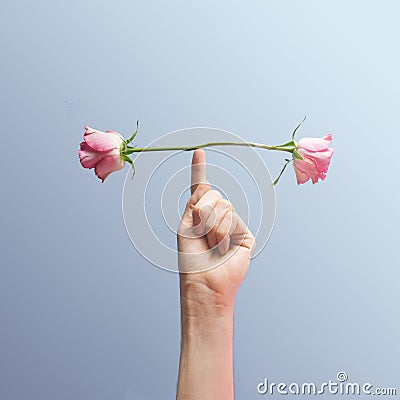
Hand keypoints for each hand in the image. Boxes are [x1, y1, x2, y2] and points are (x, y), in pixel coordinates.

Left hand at [177, 149, 254, 312]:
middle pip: (213, 197)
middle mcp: (217, 217)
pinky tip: (224, 249)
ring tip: (213, 246)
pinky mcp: (245, 234)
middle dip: (203, 216)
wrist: (205, 282)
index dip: (198, 169)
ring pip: (224, 207)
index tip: (198, 151)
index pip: (201, 188)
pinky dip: (224, 234)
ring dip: (213, 228)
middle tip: (202, 237)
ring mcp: (232, 224)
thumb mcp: (187, 226)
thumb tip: (206, 184)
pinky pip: (234, 220)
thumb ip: (196, 203)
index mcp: (200, 214)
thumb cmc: (192, 259)